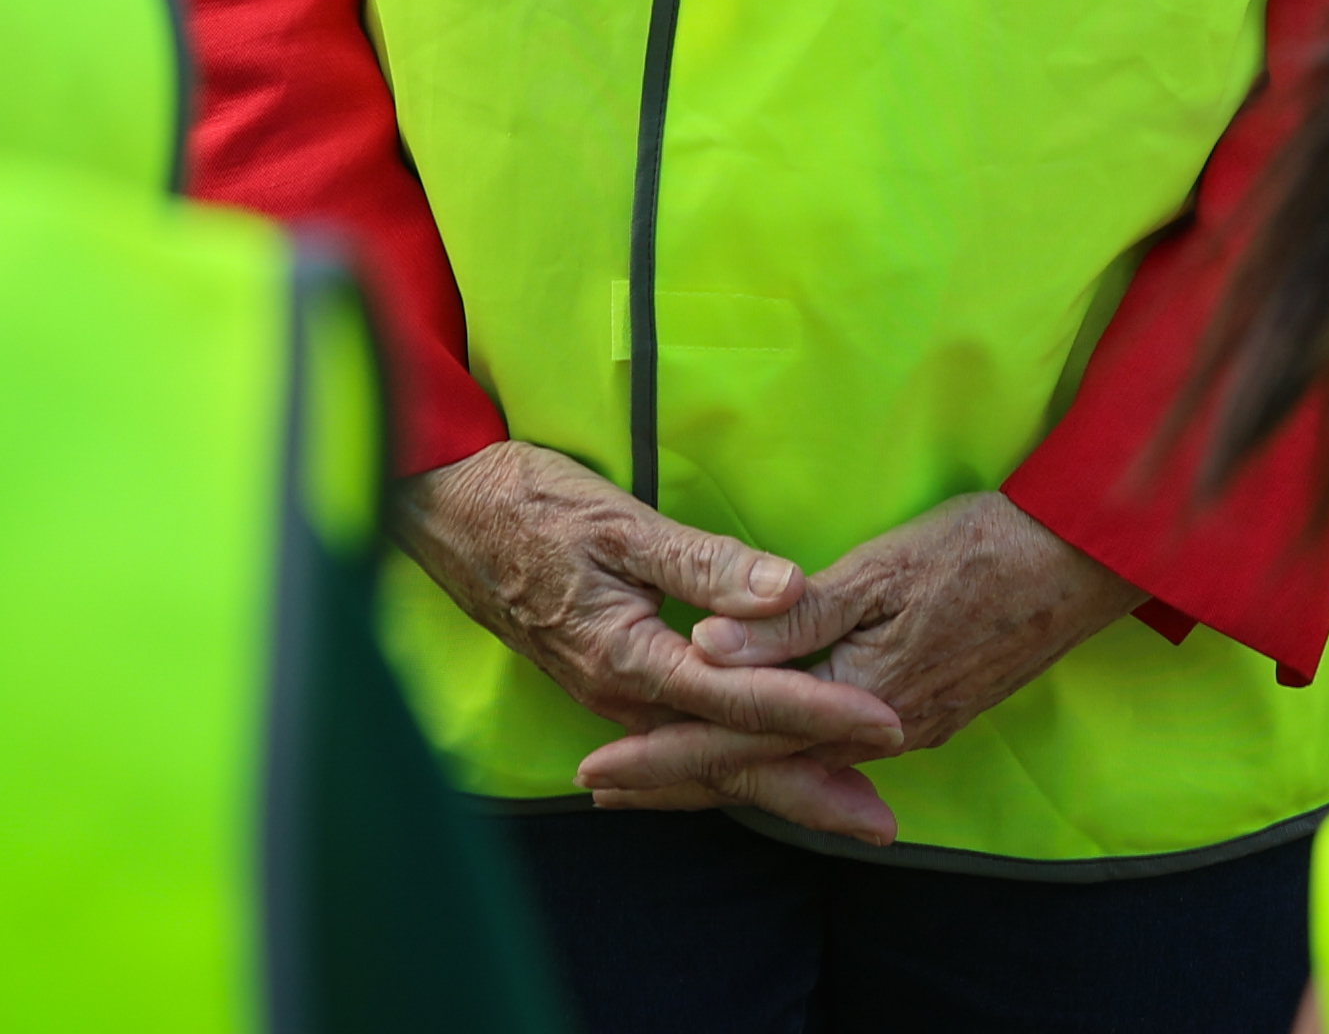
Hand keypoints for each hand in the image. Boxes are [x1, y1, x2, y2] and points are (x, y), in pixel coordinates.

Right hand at [392, 441, 906, 787]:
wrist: (443, 512)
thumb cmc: (526, 504)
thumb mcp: (617, 519)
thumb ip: (704, 562)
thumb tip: (788, 591)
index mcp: (629, 656)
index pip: (743, 698)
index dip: (819, 713)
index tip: (885, 723)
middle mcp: (620, 695)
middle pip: (728, 758)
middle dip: (810, 790)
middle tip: (883, 823)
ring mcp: (611, 697)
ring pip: (707, 758)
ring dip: (778, 785)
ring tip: (846, 812)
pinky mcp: (608, 685)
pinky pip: (682, 743)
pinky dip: (730, 765)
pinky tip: (760, 777)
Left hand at [571, 490, 1138, 843]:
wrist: (1083, 564)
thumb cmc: (982, 548)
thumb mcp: (882, 569)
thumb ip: (793, 618)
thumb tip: (703, 651)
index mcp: (857, 698)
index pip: (737, 738)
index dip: (663, 752)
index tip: (596, 767)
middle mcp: (881, 731)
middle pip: (759, 768)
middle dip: (678, 777)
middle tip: (603, 787)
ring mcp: (911, 727)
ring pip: (795, 764)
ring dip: (725, 770)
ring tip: (660, 775)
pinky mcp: (931, 712)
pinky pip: (832, 752)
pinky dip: (779, 758)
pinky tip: (760, 752)